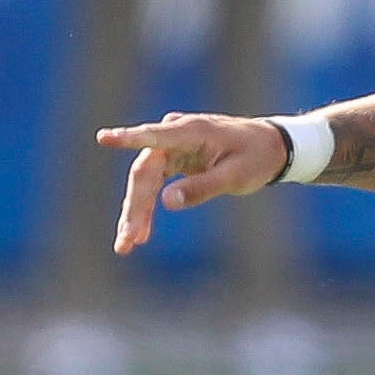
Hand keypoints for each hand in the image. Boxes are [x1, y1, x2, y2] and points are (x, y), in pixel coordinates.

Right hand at [99, 112, 289, 253]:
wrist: (271, 146)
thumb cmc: (256, 158)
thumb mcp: (235, 177)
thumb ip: (202, 188)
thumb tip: (167, 202)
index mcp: (192, 131)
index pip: (153, 136)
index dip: (128, 138)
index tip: (103, 138)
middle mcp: (176, 134)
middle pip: (145, 172)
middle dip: (135, 207)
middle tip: (127, 240)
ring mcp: (172, 146)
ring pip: (145, 180)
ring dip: (137, 211)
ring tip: (128, 244)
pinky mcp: (173, 158)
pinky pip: (154, 183)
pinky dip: (148, 207)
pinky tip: (141, 234)